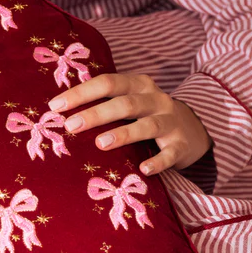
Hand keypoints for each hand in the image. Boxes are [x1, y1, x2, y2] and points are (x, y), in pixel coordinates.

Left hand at [48, 73, 211, 174]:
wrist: (195, 129)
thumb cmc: (148, 114)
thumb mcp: (130, 101)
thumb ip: (104, 102)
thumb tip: (59, 111)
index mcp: (138, 85)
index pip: (107, 83)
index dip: (81, 93)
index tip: (55, 106)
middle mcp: (155, 99)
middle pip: (124, 103)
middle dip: (96, 114)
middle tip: (70, 125)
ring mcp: (171, 121)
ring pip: (147, 125)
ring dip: (123, 134)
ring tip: (100, 144)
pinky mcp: (182, 145)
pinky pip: (170, 153)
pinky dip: (158, 161)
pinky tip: (143, 169)